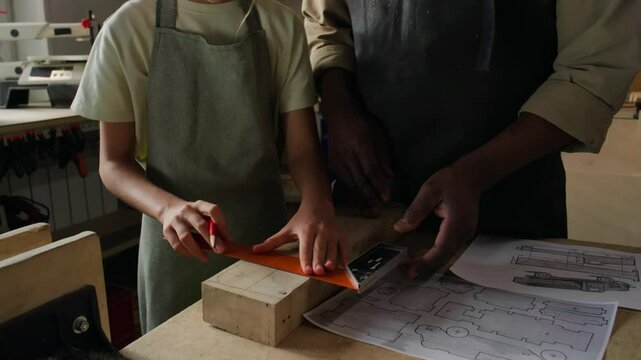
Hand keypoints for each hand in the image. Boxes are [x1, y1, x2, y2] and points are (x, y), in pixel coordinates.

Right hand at [159, 200, 231, 261]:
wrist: (170, 210)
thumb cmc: (194, 216)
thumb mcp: (204, 214)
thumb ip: (214, 225)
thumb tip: (226, 242)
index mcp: (199, 205)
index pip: (212, 210)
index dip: (221, 224)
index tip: (228, 238)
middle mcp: (187, 210)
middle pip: (200, 225)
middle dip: (212, 239)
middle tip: (220, 250)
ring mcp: (175, 220)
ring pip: (186, 238)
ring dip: (197, 250)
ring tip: (206, 259)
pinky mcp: (166, 230)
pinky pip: (177, 245)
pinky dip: (187, 252)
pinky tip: (194, 255)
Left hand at [253, 201, 349, 274]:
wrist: (318, 205)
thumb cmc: (301, 220)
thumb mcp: (287, 229)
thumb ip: (272, 242)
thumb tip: (255, 250)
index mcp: (306, 229)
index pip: (305, 246)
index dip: (305, 258)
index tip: (306, 270)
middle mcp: (320, 230)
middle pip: (319, 247)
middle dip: (318, 259)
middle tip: (318, 272)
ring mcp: (331, 232)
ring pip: (332, 247)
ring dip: (331, 258)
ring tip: (329, 269)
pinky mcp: (340, 234)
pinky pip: (344, 245)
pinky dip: (345, 254)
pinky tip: (343, 265)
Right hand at [323, 102, 392, 217]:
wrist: (338, 113)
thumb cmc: (361, 122)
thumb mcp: (377, 133)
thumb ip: (383, 155)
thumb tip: (389, 176)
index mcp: (360, 144)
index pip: (371, 170)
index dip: (379, 186)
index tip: (386, 198)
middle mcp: (347, 154)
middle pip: (359, 180)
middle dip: (369, 198)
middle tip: (378, 212)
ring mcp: (336, 160)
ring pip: (349, 184)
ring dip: (359, 199)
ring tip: (368, 211)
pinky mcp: (331, 164)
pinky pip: (341, 182)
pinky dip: (350, 194)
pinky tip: (357, 202)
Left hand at [393, 166, 479, 277]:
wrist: (472, 176)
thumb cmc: (450, 181)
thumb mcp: (429, 190)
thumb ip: (415, 210)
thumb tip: (399, 228)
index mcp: (456, 224)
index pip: (440, 250)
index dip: (425, 262)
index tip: (410, 270)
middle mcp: (464, 233)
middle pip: (443, 257)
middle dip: (424, 265)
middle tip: (404, 268)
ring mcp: (465, 234)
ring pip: (446, 255)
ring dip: (428, 261)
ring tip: (408, 263)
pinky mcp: (463, 234)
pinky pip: (448, 249)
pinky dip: (434, 254)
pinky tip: (420, 255)